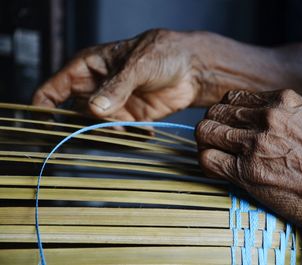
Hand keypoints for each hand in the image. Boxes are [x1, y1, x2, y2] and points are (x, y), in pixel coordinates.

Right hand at [33, 29, 273, 120]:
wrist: (193, 68)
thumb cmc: (163, 53)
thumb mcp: (138, 65)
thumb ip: (117, 86)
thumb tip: (95, 108)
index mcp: (89, 68)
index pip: (55, 88)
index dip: (45, 106)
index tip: (45, 125)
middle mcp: (98, 88)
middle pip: (75, 114)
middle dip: (82, 125)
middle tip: (100, 128)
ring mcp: (114, 105)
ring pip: (97, 127)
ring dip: (109, 132)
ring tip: (129, 126)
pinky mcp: (132, 118)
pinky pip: (122, 133)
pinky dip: (130, 136)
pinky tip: (146, 129)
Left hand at [196, 89, 301, 235]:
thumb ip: (278, 115)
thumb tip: (249, 118)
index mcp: (282, 100)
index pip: (233, 97)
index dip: (224, 113)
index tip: (227, 125)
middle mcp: (267, 117)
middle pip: (215, 112)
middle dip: (211, 126)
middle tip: (216, 141)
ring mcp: (256, 143)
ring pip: (205, 132)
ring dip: (205, 143)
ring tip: (214, 154)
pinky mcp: (248, 171)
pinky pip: (208, 159)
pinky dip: (206, 164)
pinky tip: (216, 170)